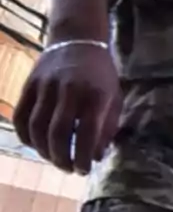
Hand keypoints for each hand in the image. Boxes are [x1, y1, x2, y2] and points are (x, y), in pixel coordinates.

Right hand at [13, 42, 120, 174]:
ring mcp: (45, 87)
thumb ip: (107, 127)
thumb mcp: (114, 98)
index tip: (85, 170)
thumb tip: (96, 157)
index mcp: (96, 95)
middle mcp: (69, 91)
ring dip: (43, 150)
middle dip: (62, 158)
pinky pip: (20, 116)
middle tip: (69, 169)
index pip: (87, 134)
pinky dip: (25, 136)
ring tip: (54, 159)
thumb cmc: (100, 75)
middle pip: (58, 133)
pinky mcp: (29, 85)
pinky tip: (36, 145)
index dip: (84, 157)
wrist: (77, 41)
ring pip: (36, 127)